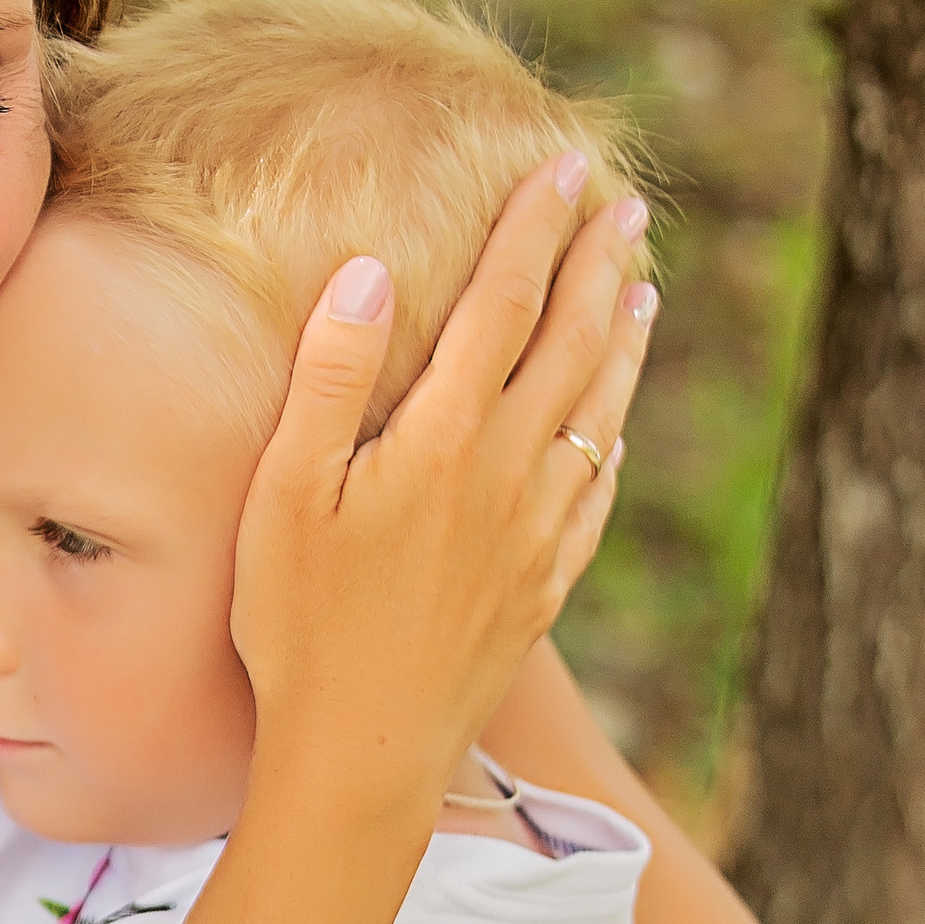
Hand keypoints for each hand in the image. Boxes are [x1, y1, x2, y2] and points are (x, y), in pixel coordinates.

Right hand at [231, 160, 653, 784]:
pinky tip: (612, 424)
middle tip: (624, 208)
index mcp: (440, 441)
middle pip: (568, 346)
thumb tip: (373, 272)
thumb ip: (329, 379)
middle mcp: (506, 476)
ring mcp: (537, 533)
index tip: (561, 169)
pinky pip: (596, 492)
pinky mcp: (545, 585)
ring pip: (596, 413)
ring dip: (621, 344)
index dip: (534, 230)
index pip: (502, 305)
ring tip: (641, 291)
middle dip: (597, 268)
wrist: (363, 753)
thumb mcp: (283, 498)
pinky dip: (611, 439)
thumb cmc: (299, 626)